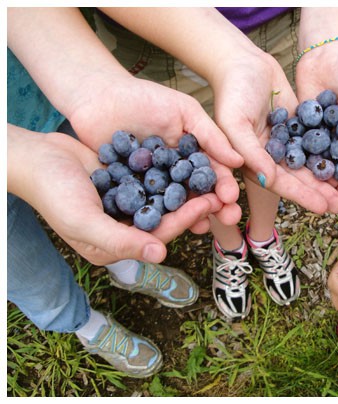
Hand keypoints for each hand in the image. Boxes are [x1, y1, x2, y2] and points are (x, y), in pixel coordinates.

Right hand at [8, 126, 229, 264]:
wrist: (36, 157)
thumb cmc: (54, 194)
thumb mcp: (84, 222)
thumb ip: (121, 241)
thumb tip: (161, 255)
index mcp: (117, 244)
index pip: (159, 235)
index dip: (185, 220)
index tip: (208, 203)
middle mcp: (125, 227)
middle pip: (167, 217)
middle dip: (193, 205)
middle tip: (221, 192)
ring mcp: (128, 204)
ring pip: (165, 198)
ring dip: (188, 188)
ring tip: (212, 176)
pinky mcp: (128, 182)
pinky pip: (155, 178)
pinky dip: (172, 171)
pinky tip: (191, 159)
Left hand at [66, 73, 243, 214]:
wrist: (98, 97)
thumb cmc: (144, 98)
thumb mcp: (184, 111)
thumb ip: (210, 136)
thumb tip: (239, 161)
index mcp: (192, 154)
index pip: (213, 173)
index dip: (224, 185)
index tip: (232, 197)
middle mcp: (176, 173)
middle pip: (199, 193)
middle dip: (215, 207)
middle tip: (229, 219)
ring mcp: (155, 184)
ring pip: (177, 204)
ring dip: (192, 216)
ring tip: (203, 227)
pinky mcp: (131, 191)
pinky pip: (147, 206)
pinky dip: (158, 216)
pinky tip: (167, 224)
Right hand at [211, 51, 337, 214]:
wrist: (242, 62)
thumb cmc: (232, 93)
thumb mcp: (235, 123)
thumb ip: (250, 152)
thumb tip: (267, 180)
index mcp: (253, 161)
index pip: (281, 183)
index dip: (303, 196)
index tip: (325, 207)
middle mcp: (271, 156)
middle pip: (300, 178)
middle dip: (322, 192)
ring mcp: (287, 142)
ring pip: (311, 162)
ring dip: (331, 176)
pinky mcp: (299, 126)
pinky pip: (317, 141)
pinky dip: (332, 150)